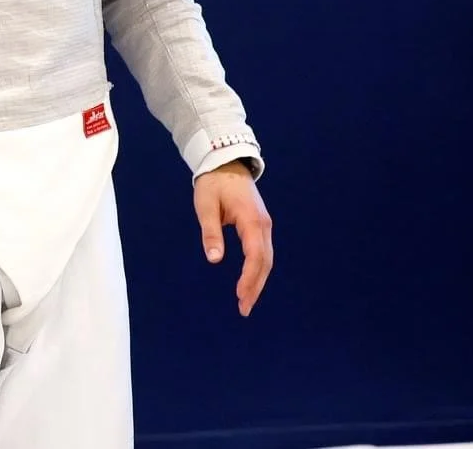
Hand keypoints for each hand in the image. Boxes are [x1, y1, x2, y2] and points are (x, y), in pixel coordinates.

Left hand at [195, 159, 272, 315]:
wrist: (227, 164)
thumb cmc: (213, 184)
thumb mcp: (205, 205)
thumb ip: (211, 232)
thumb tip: (215, 259)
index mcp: (251, 220)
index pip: (255, 256)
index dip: (249, 278)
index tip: (241, 296)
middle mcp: (264, 226)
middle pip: (265, 262)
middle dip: (255, 286)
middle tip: (244, 308)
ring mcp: (265, 226)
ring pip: (266, 259)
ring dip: (258, 280)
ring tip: (246, 300)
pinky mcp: (261, 226)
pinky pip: (262, 252)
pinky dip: (258, 270)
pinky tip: (249, 281)